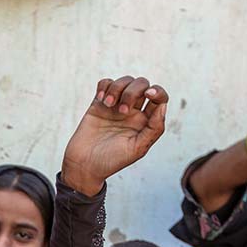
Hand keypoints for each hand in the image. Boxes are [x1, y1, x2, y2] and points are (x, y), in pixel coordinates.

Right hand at [62, 76, 167, 195]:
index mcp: (145, 122)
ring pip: (124, 81)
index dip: (157, 91)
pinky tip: (102, 100)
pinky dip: (105, 86)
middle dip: (133, 91)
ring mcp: (115, 106)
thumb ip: (154, 129)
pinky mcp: (99, 104)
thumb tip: (162, 106)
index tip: (148, 94)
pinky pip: (106, 83)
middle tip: (122, 111)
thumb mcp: (137, 149)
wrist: (84, 165)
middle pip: (142, 85)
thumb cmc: (111, 161)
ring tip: (109, 104)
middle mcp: (132, 112)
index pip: (159, 98)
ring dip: (118, 88)